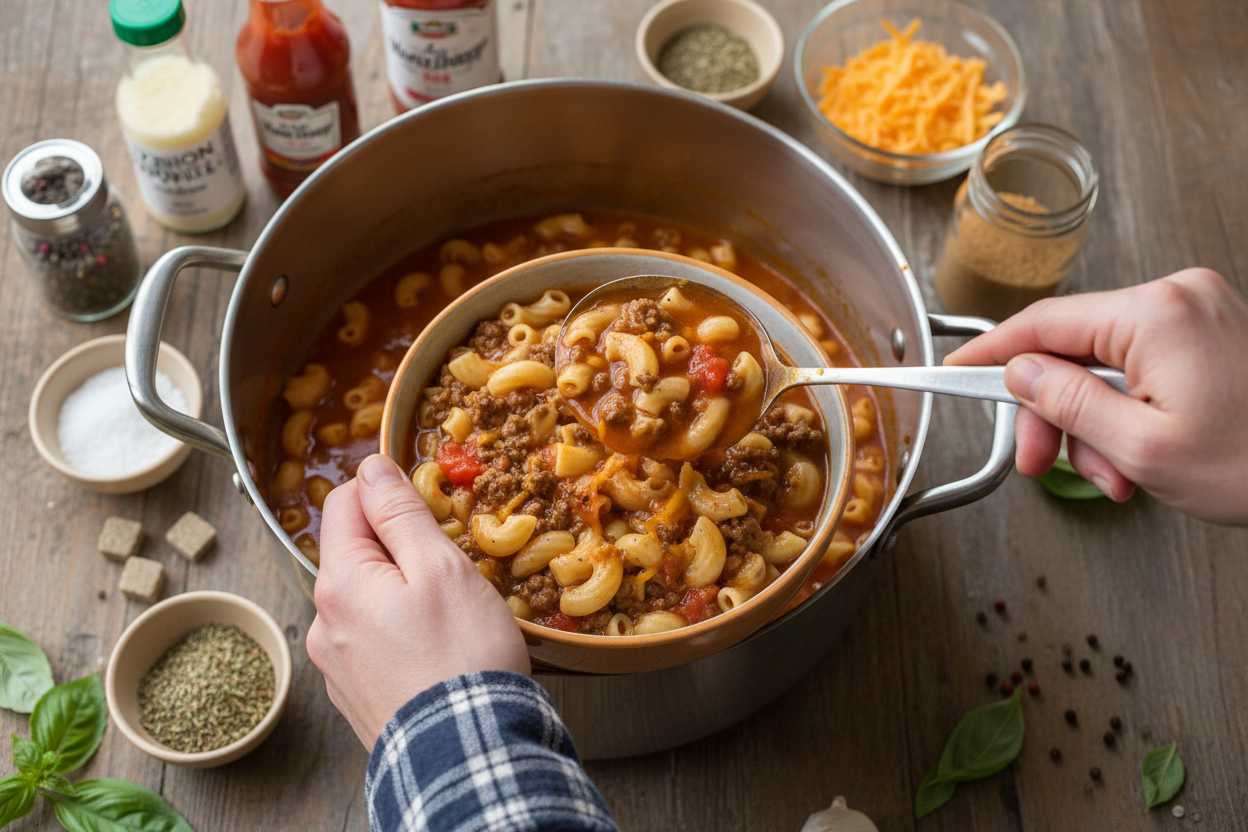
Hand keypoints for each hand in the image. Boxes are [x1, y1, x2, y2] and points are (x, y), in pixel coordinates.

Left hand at [306, 454, 529, 748]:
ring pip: (367, 599)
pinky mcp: (356, 695)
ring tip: (451, 616)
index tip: (427, 504)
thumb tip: (372, 468)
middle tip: (451, 567)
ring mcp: (336, 663)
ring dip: (403, 592)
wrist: (467, 757)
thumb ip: (401, 514)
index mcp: (339, 584)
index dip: (385, 490)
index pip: (342, 503)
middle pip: (355, 553)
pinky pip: (374, 641)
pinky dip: (403, 633)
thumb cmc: (461, 659)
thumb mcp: (441, 569)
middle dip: (401, 547)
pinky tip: (439, 650)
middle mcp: (323, 623)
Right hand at [945, 268, 1247, 524]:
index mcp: (1157, 314)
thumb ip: (1065, 403)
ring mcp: (1197, 311)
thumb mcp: (1141, 447)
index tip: (955, 372)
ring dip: (1091, 422)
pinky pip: (1139, 364)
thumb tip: (1017, 374)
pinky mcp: (1208, 331)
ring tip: (1112, 473)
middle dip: (1052, 412)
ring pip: (1104, 362)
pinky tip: (1134, 453)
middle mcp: (1178, 297)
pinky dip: (1124, 409)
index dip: (991, 354)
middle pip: (1072, 347)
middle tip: (1038, 461)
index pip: (1043, 323)